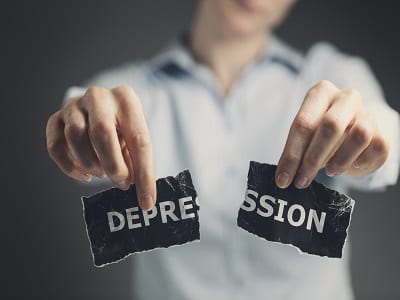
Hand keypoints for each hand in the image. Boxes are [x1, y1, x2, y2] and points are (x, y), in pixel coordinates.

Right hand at [46, 85, 155, 209]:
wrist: (101, 107)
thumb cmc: (122, 127)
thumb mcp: (135, 138)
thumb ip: (136, 161)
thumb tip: (141, 193)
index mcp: (126, 99)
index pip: (139, 139)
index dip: (144, 173)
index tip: (147, 200)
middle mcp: (99, 97)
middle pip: (102, 131)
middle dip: (113, 165)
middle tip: (121, 183)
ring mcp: (74, 106)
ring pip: (75, 136)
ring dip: (90, 162)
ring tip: (102, 173)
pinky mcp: (56, 118)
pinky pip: (55, 145)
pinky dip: (69, 166)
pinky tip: (84, 174)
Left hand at [275, 80, 388, 188]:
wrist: (348, 136)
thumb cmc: (319, 136)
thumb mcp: (303, 139)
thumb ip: (294, 153)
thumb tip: (283, 177)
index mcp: (320, 93)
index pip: (304, 123)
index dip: (292, 154)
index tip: (283, 179)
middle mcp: (345, 98)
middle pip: (331, 125)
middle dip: (313, 158)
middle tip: (302, 180)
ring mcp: (366, 113)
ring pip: (359, 135)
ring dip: (340, 160)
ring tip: (330, 172)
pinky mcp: (381, 131)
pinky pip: (376, 147)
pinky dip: (361, 161)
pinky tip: (351, 165)